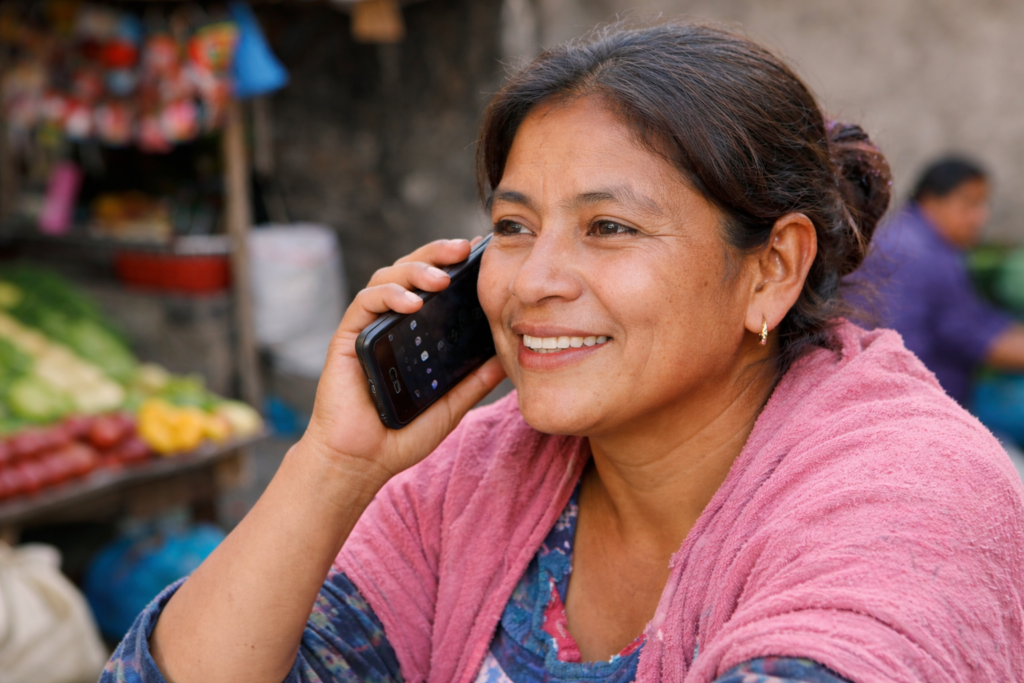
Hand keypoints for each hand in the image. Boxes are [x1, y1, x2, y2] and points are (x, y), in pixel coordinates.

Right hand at [299, 238, 506, 489]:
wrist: (360, 461)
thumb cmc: (400, 435)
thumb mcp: (450, 405)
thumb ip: (474, 381)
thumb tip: (507, 357)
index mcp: (415, 333)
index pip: (434, 287)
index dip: (454, 264)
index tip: (480, 251)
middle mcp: (391, 323)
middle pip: (411, 271)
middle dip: (437, 253)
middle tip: (463, 249)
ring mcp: (369, 327)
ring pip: (388, 278)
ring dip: (415, 269)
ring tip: (441, 277)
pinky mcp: (347, 336)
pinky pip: (366, 303)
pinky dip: (389, 296)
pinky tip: (411, 302)